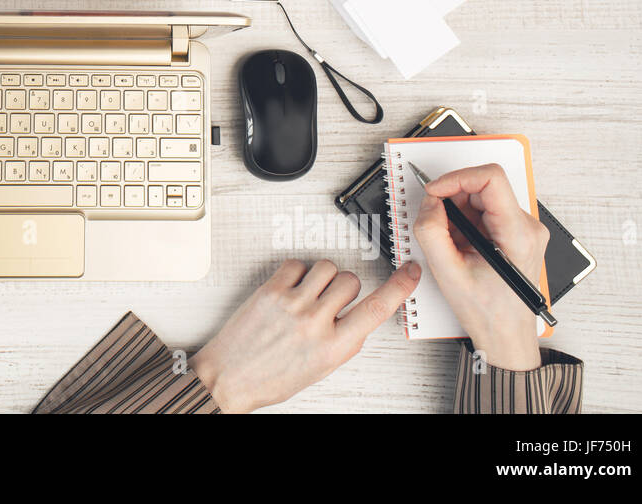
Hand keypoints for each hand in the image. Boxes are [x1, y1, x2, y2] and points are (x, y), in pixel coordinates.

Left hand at [190, 259, 420, 411]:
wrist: (230, 378)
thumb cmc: (273, 378)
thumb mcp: (322, 368)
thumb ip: (344, 340)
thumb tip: (358, 315)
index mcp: (334, 347)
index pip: (378, 309)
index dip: (399, 287)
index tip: (410, 271)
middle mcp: (315, 322)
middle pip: (351, 280)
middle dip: (345, 287)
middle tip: (330, 301)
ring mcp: (292, 304)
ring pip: (327, 267)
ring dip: (323, 277)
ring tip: (308, 294)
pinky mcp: (271, 290)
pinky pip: (297, 263)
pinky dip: (297, 273)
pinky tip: (289, 290)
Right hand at [413, 164, 549, 370]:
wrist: (506, 334)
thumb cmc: (487, 311)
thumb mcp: (447, 273)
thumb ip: (431, 231)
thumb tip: (429, 203)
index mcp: (517, 234)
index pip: (490, 178)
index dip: (456, 178)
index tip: (434, 191)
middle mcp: (527, 227)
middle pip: (483, 187)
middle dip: (452, 199)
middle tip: (436, 223)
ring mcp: (523, 229)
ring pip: (482, 198)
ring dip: (458, 213)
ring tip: (451, 242)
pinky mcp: (515, 232)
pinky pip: (484, 211)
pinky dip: (465, 222)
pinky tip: (460, 245)